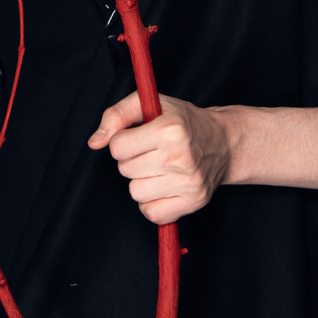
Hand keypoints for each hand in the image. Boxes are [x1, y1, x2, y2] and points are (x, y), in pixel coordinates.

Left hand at [87, 90, 230, 224]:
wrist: (223, 142)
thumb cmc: (183, 121)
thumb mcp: (152, 104)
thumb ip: (117, 115)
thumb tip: (95, 142)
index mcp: (169, 129)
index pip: (118, 147)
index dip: (122, 141)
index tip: (137, 137)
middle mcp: (180, 156)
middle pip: (125, 170)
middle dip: (132, 160)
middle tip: (150, 151)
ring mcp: (188, 182)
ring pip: (135, 193)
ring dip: (141, 181)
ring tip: (158, 168)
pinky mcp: (193, 202)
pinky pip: (151, 213)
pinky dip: (152, 203)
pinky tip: (164, 186)